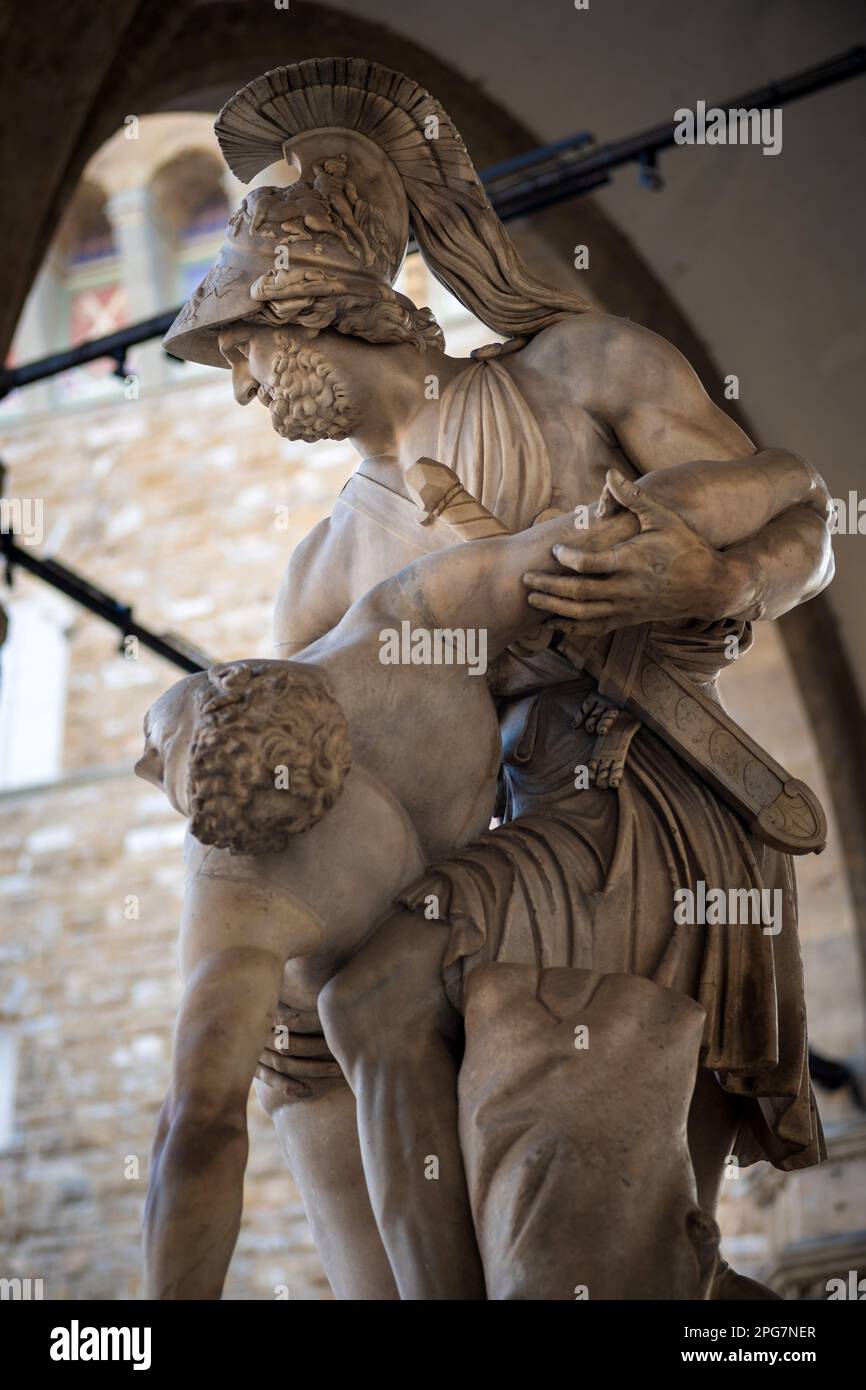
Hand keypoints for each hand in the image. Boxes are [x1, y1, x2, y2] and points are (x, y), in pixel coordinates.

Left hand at [524, 468, 735, 635]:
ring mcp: (627, 608)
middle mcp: (627, 589)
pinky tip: (555, 623)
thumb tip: (611, 474)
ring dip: (555, 609)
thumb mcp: (663, 517)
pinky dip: (574, 627)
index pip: (591, 564)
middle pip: (580, 593)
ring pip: (584, 615)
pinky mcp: (629, 619)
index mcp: (633, 562)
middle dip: (550, 587)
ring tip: (533, 600)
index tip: (555, 550)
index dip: (568, 558)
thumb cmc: (687, 546)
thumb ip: (633, 498)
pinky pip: (596, 628)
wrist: (711, 586)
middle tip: (526, 579)